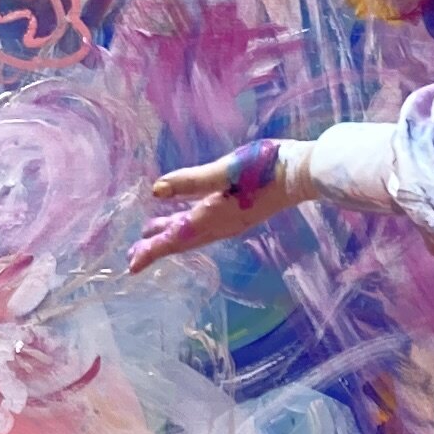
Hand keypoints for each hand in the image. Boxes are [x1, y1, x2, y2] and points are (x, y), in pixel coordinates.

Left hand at [129, 142, 312, 268]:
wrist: (302, 173)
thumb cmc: (265, 168)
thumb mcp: (225, 170)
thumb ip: (190, 180)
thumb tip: (155, 190)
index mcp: (213, 216)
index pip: (175, 238)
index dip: (152, 251)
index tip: (131, 265)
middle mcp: (220, 224)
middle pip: (182, 240)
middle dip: (157, 247)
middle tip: (132, 255)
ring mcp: (231, 220)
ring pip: (193, 233)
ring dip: (170, 236)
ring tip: (149, 234)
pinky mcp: (238, 212)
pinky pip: (204, 225)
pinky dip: (187, 225)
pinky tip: (184, 216)